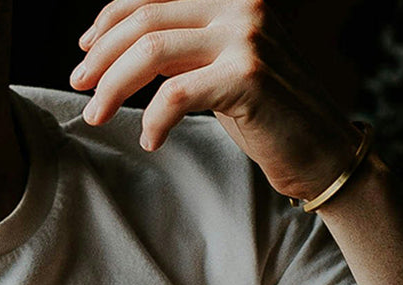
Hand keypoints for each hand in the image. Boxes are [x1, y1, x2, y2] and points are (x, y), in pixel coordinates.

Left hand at [70, 0, 365, 200]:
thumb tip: (110, 44)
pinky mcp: (249, 76)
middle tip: (79, 87)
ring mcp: (247, 37)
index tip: (85, 53)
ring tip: (96, 115)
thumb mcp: (218, 65)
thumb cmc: (267, 113)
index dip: (108, 22)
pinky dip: (152, 119)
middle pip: (145, 20)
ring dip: (112, 86)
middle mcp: (242, 5)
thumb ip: (179, 45)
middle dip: (101, 56)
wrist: (323, 152)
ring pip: (152, 50)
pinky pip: (175, 93)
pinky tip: (150, 139)